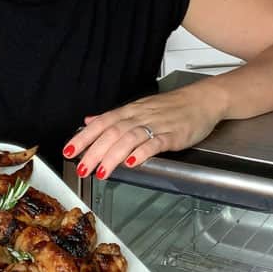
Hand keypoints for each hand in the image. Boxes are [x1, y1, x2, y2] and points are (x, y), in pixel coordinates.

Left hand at [62, 83, 227, 179]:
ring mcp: (157, 125)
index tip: (69, 151)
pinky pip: (155, 143)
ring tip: (102, 171)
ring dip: (113, 155)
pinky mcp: (173, 134)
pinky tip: (132, 162)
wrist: (203, 100)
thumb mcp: (139, 108)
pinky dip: (142, 152)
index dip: (83, 137)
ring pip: (129, 138)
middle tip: (82, 168)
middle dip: (94, 151)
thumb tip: (89, 120)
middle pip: (112, 132)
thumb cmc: (173, 106)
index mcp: (129, 111)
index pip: (101, 123)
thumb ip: (113, 117)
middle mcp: (139, 116)